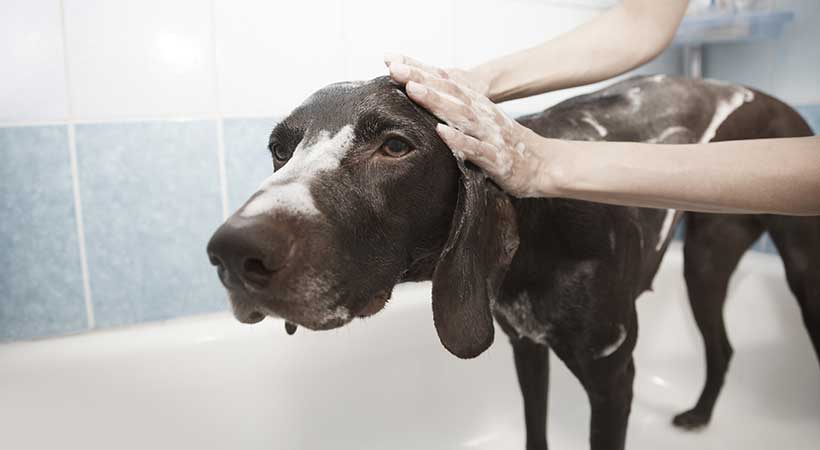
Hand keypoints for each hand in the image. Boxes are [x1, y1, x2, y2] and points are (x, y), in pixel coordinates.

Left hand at [384, 54, 554, 197]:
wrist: (543, 165)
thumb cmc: (506, 145)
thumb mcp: (481, 123)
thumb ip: (458, 112)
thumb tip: (428, 102)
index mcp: (477, 106)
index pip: (447, 84)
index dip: (422, 72)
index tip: (395, 63)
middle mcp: (483, 115)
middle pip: (450, 93)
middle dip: (423, 80)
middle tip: (397, 70)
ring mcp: (490, 135)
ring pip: (461, 115)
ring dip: (437, 102)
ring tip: (414, 91)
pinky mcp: (496, 158)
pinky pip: (475, 148)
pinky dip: (458, 140)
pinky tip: (441, 132)